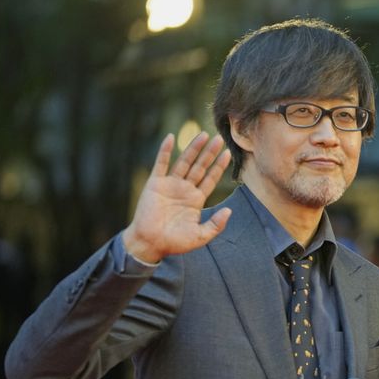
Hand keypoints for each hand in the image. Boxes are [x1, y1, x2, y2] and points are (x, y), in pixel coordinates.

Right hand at [122, 132, 231, 263]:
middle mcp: (184, 189)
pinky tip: (171, 138)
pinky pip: (161, 163)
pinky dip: (165, 151)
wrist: (150, 243)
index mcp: (196, 200)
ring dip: (193, 148)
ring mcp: (170, 184)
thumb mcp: (200, 236)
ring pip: (184, 162)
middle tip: (218, 138)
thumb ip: (215, 225)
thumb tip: (229, 211)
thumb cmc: (174, 242)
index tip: (227, 154)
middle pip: (200, 167)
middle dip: (209, 153)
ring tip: (203, 135)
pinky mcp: (155, 183)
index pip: (210, 179)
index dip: (218, 167)